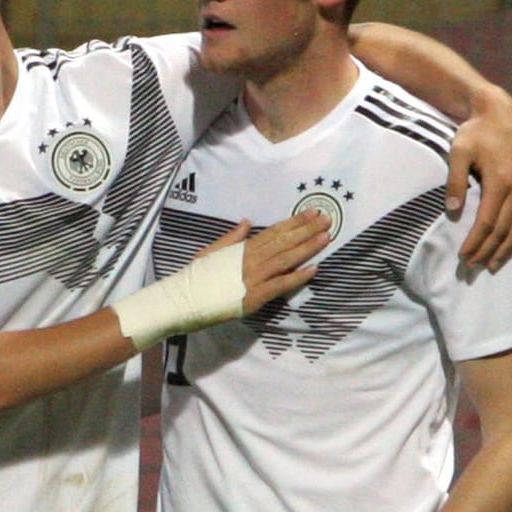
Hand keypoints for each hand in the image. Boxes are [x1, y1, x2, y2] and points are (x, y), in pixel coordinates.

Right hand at [201, 211, 331, 314]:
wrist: (184, 299)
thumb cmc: (196, 277)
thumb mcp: (212, 251)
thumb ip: (232, 237)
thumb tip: (248, 222)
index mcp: (242, 248)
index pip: (274, 232)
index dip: (294, 222)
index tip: (312, 212)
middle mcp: (251, 259)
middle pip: (284, 242)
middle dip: (307, 230)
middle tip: (327, 219)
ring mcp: (254, 277)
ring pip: (286, 259)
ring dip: (307, 248)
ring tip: (326, 237)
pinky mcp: (255, 296)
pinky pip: (281, 285)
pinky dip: (297, 277)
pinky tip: (313, 269)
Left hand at [447, 88, 511, 270]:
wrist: (503, 114)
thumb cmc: (476, 132)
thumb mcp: (459, 152)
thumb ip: (455, 181)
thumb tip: (453, 212)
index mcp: (500, 181)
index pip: (487, 222)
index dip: (475, 242)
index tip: (463, 256)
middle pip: (503, 229)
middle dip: (487, 250)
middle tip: (472, 267)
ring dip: (506, 249)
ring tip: (492, 266)